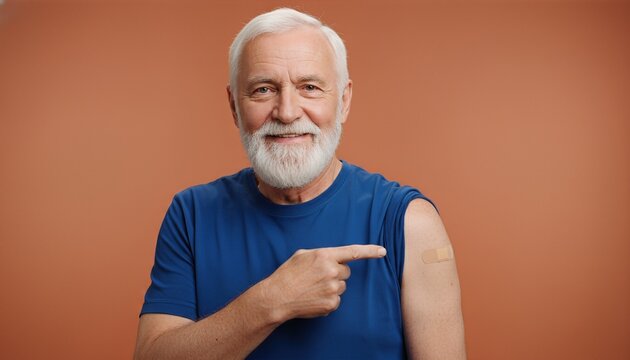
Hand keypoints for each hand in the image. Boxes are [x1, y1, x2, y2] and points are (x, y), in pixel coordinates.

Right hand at [260, 245, 386, 320]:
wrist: (278, 297)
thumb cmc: (288, 274)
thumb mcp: (302, 255)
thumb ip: (321, 255)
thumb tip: (333, 259)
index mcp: (325, 256)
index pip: (353, 252)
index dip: (370, 251)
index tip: (383, 251)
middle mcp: (332, 271)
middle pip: (346, 272)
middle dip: (336, 273)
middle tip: (318, 277)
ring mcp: (333, 289)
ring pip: (341, 286)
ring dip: (332, 286)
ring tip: (313, 288)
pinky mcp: (331, 304)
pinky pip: (336, 300)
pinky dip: (327, 299)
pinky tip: (313, 298)